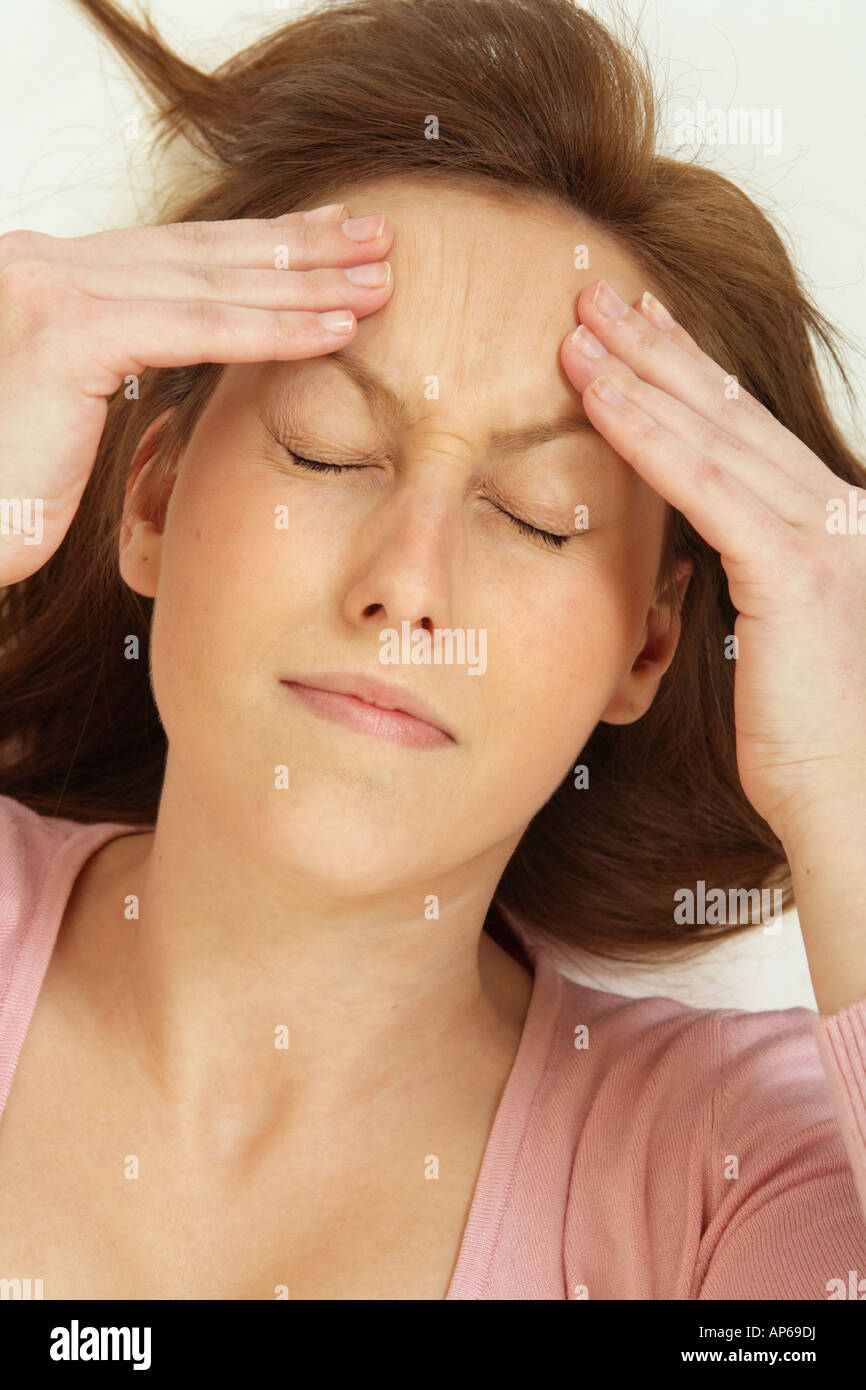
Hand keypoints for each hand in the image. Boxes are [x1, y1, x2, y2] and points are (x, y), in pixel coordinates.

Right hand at [0, 205, 392, 584]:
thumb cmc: (6, 487)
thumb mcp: (70, 404)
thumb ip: (115, 358)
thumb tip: (173, 348)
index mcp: (51, 273)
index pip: (178, 254)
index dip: (260, 245)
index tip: (329, 239)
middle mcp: (47, 263)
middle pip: (202, 253)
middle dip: (298, 246)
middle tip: (377, 238)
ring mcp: (50, 290)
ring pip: (208, 286)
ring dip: (304, 285)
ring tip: (379, 282)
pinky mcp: (64, 336)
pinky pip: (193, 330)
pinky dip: (270, 331)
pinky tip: (333, 329)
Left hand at [560, 278, 865, 848]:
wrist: (854, 801)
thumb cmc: (806, 739)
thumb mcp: (772, 642)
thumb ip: (746, 582)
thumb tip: (699, 558)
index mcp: (825, 526)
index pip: (743, 432)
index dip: (685, 375)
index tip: (631, 336)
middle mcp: (833, 511)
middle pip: (728, 412)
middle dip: (657, 348)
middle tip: (596, 296)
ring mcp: (822, 534)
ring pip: (713, 432)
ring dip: (638, 374)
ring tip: (578, 326)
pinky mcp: (795, 568)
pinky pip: (704, 484)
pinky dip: (646, 435)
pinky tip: (597, 396)